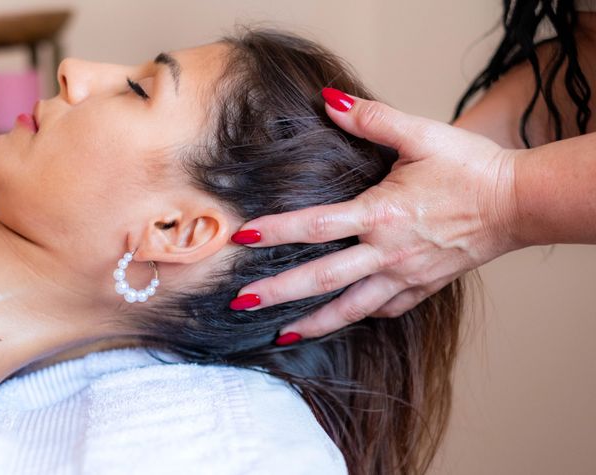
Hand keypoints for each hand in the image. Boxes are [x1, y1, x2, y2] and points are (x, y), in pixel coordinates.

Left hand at [233, 89, 519, 339]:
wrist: (518, 203)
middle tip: (241, 302)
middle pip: (322, 278)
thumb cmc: (470, 167)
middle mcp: (387, 252)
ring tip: (279, 335)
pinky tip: (340, 318)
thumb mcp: (420, 135)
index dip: (277, 231)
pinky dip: (359, 315)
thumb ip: (371, 120)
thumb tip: (329, 102)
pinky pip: (384, 309)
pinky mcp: (422, 287)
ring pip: (350, 308)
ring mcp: (405, 275)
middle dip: (278, 292)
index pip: (316, 226)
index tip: (243, 236)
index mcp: (381, 214)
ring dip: (312, 323)